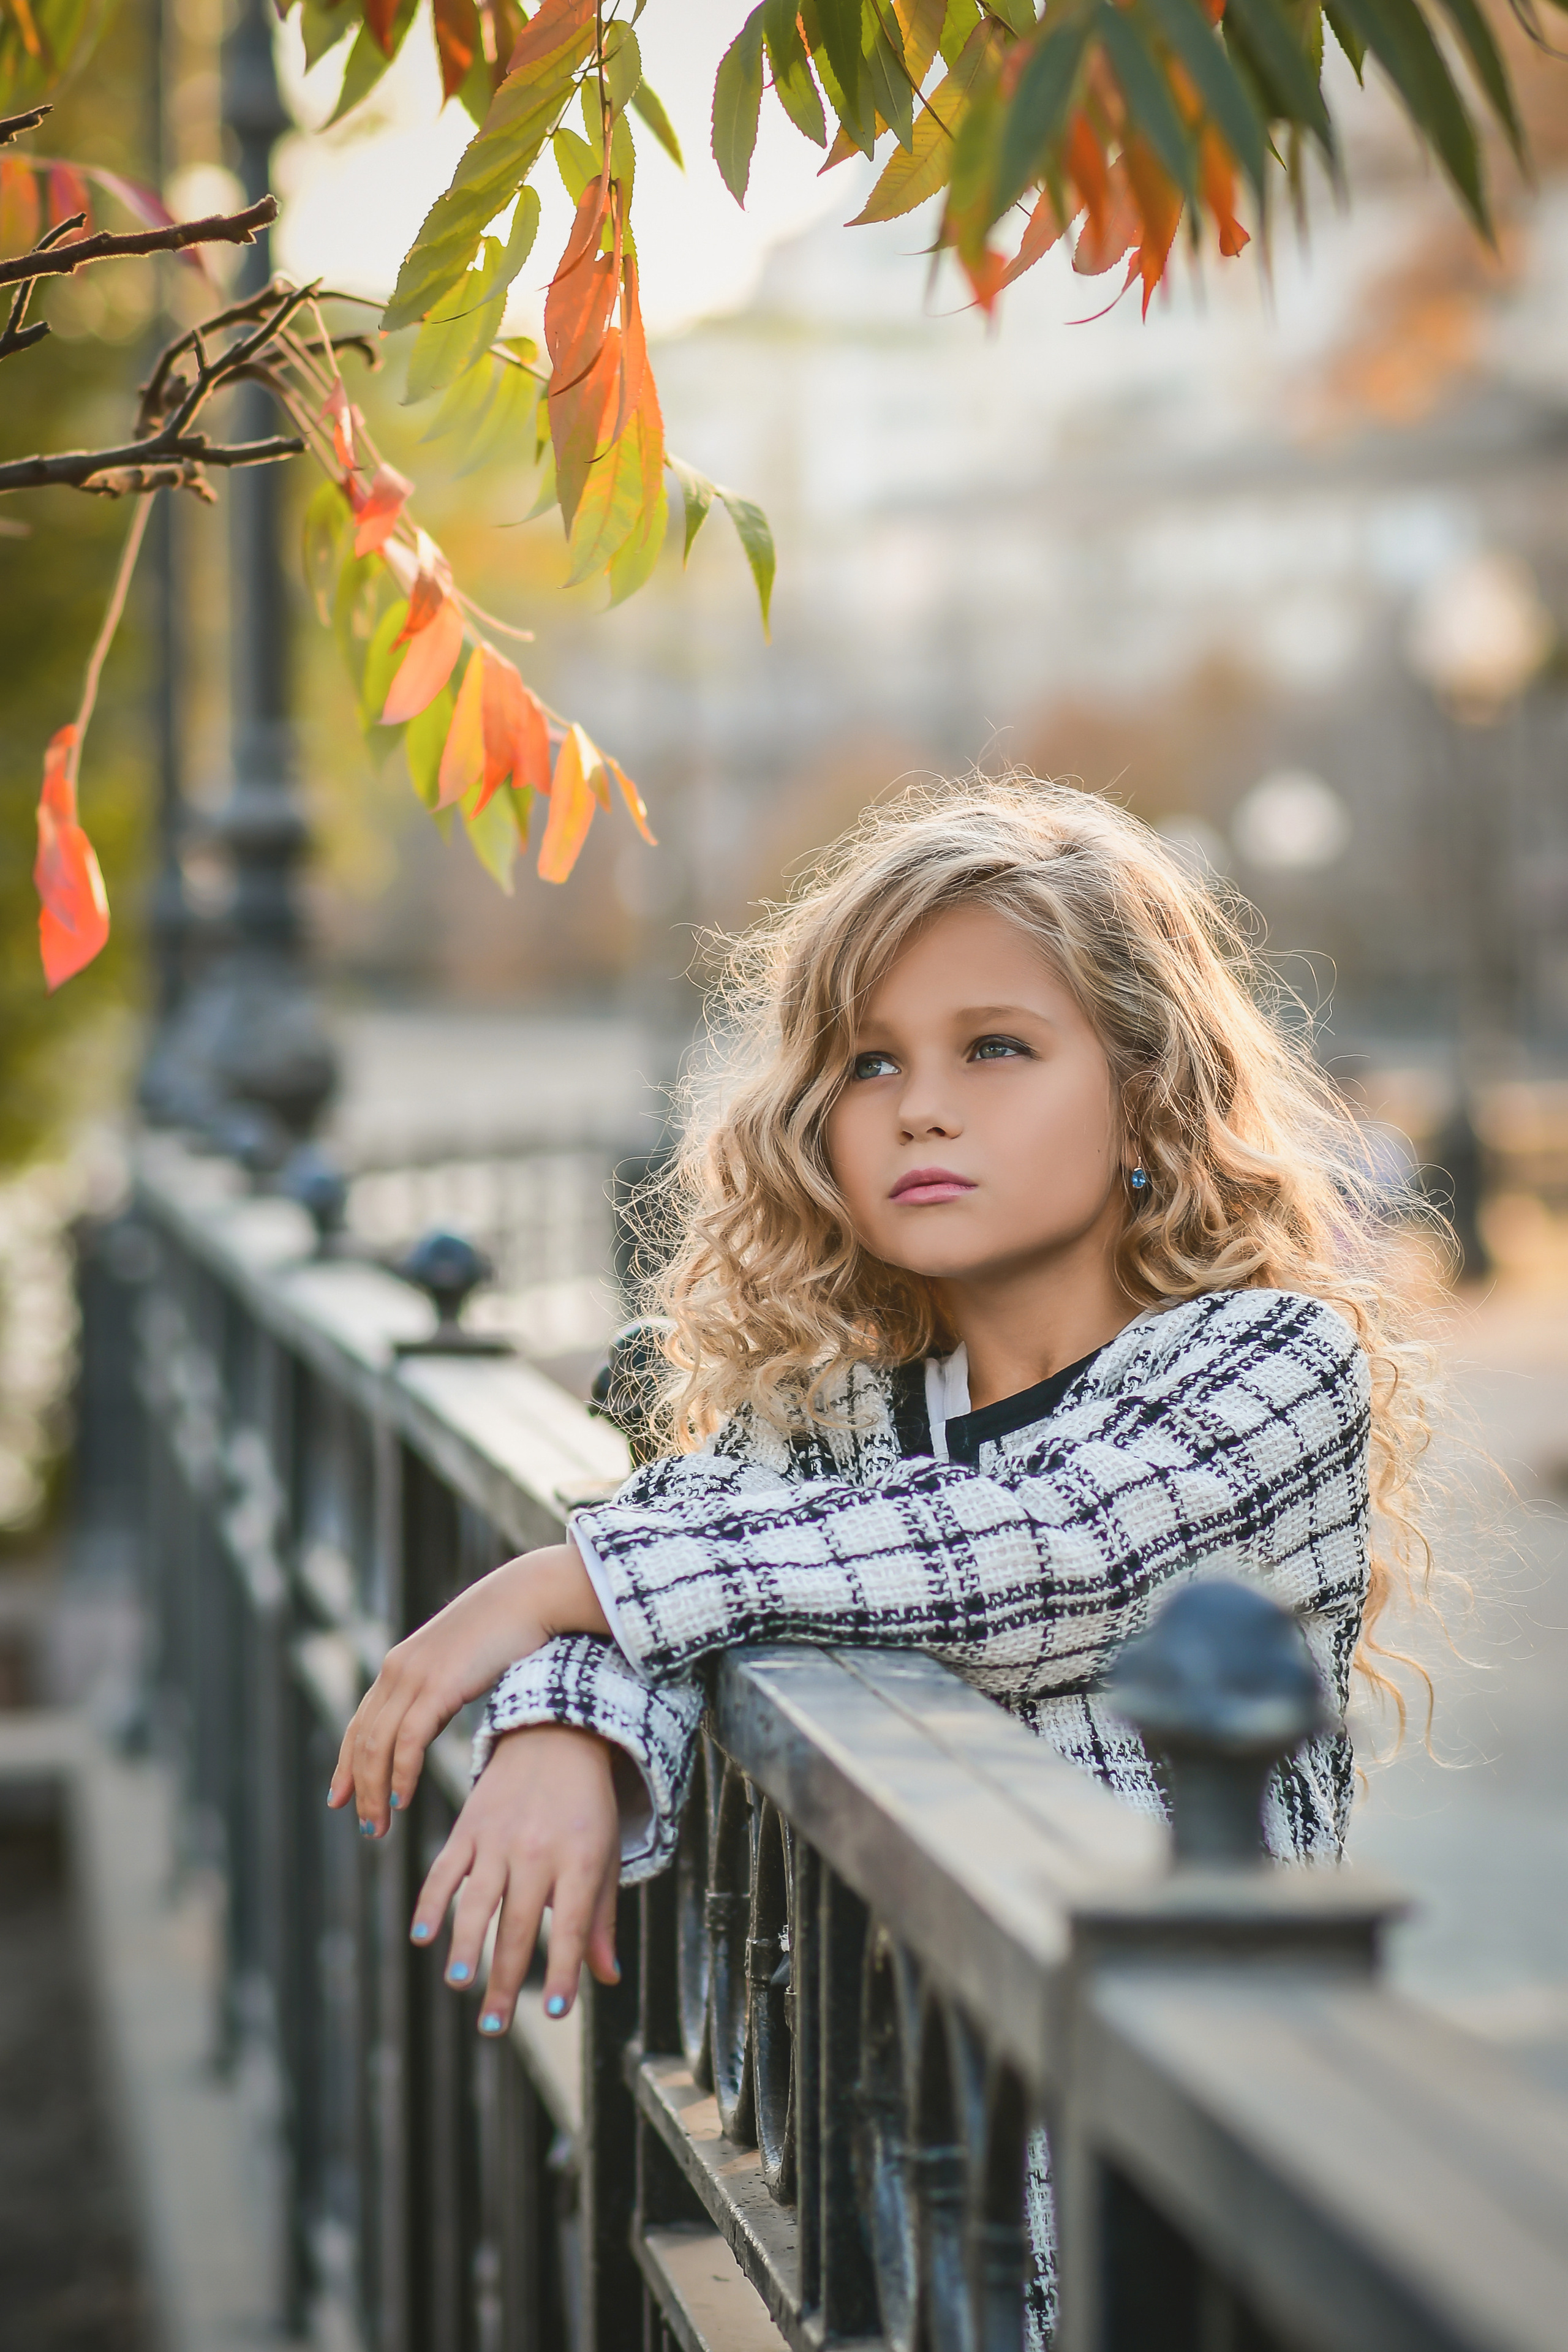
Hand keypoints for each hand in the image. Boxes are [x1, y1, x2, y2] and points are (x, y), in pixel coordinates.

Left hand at [327, 1541, 608, 1832]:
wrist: (530, 1596)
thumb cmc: (508, 1628)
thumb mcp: (462, 1661)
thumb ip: (442, 1685)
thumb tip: (439, 1710)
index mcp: (400, 1666)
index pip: (360, 1723)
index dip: (346, 1763)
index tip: (340, 1798)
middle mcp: (397, 1670)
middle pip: (361, 1740)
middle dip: (358, 1788)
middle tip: (367, 1827)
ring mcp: (414, 1676)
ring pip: (377, 1746)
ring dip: (374, 1792)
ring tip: (379, 1827)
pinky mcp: (437, 1685)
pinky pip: (408, 1741)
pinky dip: (400, 1774)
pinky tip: (402, 1799)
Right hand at [412, 1723, 621, 2031]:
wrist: (557, 1735)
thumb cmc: (587, 1807)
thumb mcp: (604, 1856)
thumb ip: (601, 1917)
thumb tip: (607, 1977)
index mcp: (578, 1861)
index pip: (570, 1927)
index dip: (562, 1971)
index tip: (555, 2012)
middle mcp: (537, 1852)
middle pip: (519, 1925)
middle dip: (506, 1979)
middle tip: (493, 2026)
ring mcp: (498, 1838)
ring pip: (478, 1901)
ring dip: (466, 1946)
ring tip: (459, 1984)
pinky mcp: (469, 1825)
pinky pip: (446, 1869)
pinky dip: (432, 1902)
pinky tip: (422, 1936)